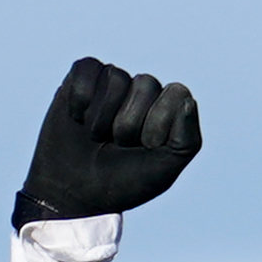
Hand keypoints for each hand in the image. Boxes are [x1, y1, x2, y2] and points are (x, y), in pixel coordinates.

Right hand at [17, 56, 200, 225]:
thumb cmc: (121, 182)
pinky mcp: (83, 77)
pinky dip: (80, 99)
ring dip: (101, 118)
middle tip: (117, 146)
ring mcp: (113, 81)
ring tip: (96, 137)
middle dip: (128, 125)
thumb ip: (186, 140)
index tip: (145, 149)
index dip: (158, 125)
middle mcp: (144, 90)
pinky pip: (88, 68)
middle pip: (146, 84)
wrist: (74, 193)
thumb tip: (187, 100)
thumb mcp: (163, 172)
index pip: (176, 94)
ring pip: (116, 77)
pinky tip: (78, 118)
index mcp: (168, 109)